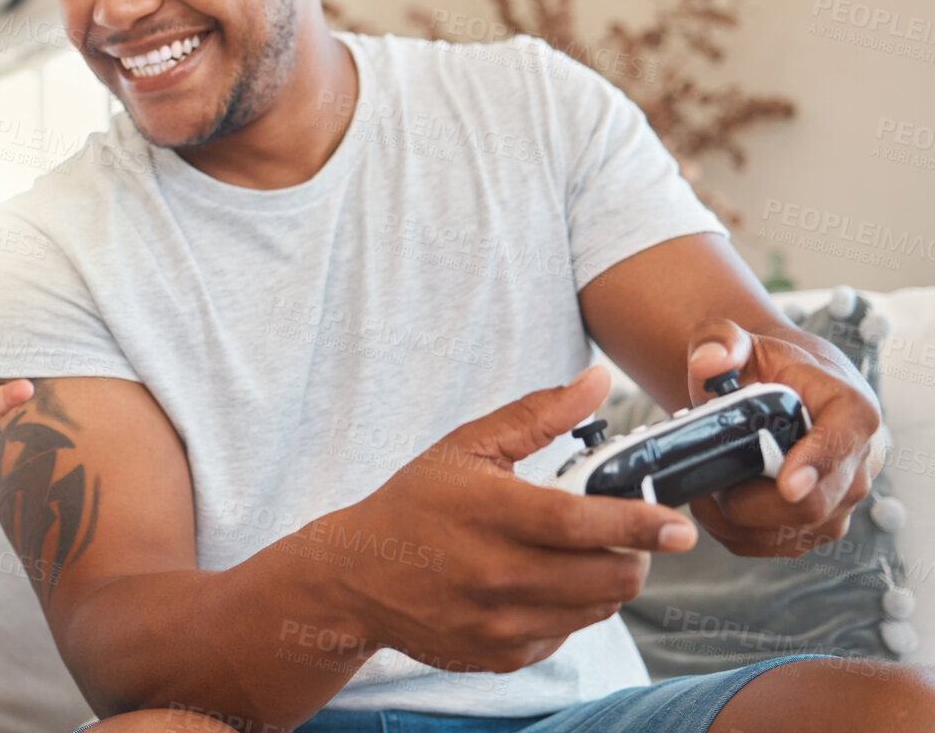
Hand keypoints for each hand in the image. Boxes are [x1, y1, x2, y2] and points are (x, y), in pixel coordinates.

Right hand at [324, 366, 697, 674]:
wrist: (357, 577)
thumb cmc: (415, 504)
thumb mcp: (466, 447)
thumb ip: (537, 415)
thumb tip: (596, 381)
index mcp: (489, 514)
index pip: (581, 525)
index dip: (638, 524)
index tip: (679, 525)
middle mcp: (497, 575)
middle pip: (608, 577)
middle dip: (635, 555)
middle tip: (628, 535)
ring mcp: (500, 621)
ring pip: (597, 608)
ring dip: (607, 581)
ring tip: (582, 555)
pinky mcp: (501, 654)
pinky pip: (567, 634)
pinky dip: (571, 610)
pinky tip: (542, 584)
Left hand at [683, 317, 883, 557]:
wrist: (781, 390)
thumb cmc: (763, 365)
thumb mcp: (738, 341)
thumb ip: (720, 342)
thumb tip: (707, 363)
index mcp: (851, 410)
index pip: (841, 442)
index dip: (814, 464)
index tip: (787, 484)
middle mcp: (857, 463)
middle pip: (811, 503)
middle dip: (750, 501)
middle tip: (706, 482)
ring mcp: (841, 502)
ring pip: (790, 533)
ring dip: (736, 521)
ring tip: (704, 489)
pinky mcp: (818, 528)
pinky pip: (774, 547)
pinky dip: (736, 534)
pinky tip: (715, 506)